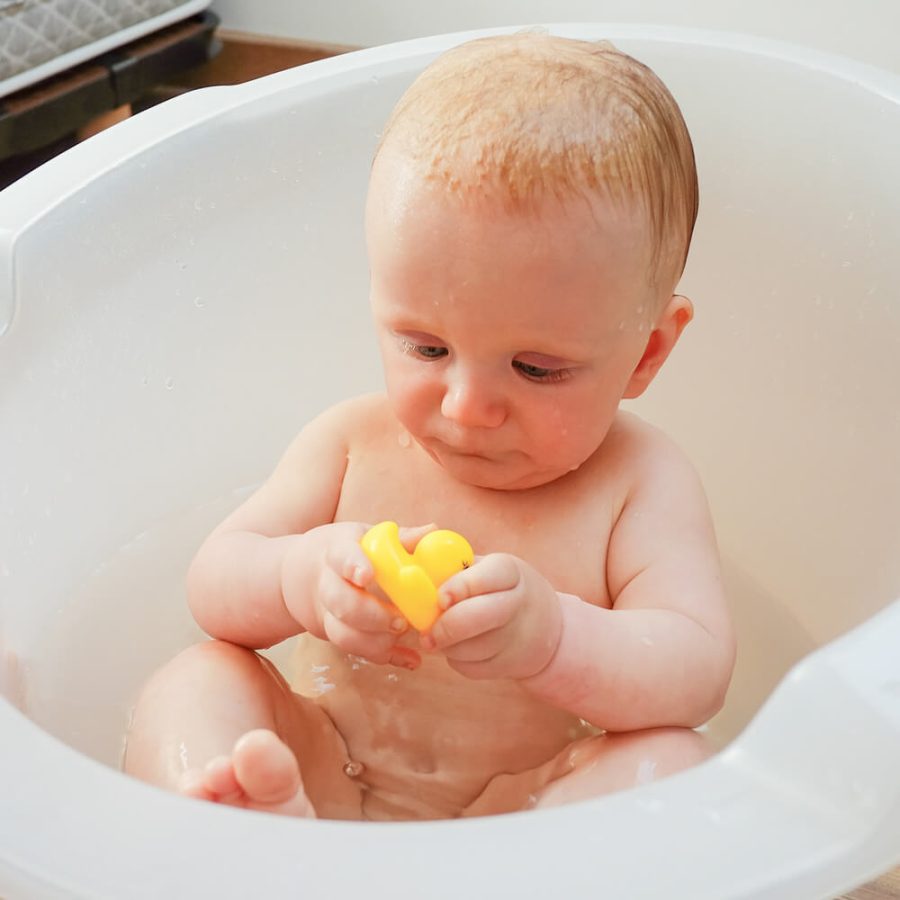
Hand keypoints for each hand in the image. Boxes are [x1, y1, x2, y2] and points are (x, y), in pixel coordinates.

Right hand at [282, 522, 433, 669]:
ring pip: (342, 634)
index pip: (341, 557)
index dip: (353, 566)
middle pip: (341, 602)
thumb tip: (433, 530)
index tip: (366, 576)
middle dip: (371, 615)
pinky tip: (411, 660)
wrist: (307, 574)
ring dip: (375, 641)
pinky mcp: (337, 633)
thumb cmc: (350, 551)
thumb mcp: (368, 537)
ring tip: (402, 636)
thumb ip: (400, 538)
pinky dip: (385, 657)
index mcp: (338, 552)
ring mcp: (329, 613)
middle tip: (400, 620)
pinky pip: (356, 651)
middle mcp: (328, 584)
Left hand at [423, 553, 562, 680]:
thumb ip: (448, 560)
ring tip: (439, 635)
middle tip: (427, 632)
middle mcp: (517, 602)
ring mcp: (516, 637)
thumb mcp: (483, 567)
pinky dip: (457, 660)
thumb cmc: (495, 589)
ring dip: (447, 645)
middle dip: (447, 626)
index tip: (439, 597)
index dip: (460, 587)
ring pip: (472, 648)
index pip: (488, 575)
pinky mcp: (509, 665)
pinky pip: (472, 667)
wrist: (543, 628)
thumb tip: (408, 547)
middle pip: (480, 616)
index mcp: (509, 571)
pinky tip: (458, 647)